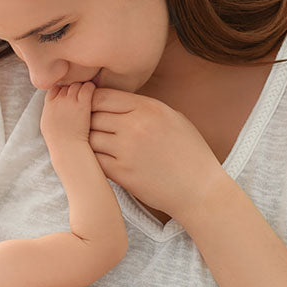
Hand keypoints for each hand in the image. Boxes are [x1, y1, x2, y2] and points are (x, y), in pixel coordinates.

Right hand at [40, 82, 95, 152]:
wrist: (68, 149)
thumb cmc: (59, 143)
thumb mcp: (48, 126)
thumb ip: (49, 113)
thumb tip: (53, 107)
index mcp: (49, 106)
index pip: (54, 89)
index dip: (62, 91)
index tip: (68, 98)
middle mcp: (58, 101)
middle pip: (66, 86)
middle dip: (73, 90)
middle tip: (80, 98)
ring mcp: (70, 101)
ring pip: (77, 84)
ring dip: (82, 88)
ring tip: (88, 96)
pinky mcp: (83, 104)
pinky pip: (88, 87)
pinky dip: (91, 88)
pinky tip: (94, 94)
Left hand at [89, 88, 228, 220]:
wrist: (199, 189)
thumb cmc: (189, 152)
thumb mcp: (172, 118)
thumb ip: (143, 107)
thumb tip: (116, 101)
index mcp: (148, 107)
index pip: (103, 96)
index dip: (92, 101)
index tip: (92, 108)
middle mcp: (135, 125)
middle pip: (91, 115)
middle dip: (87, 120)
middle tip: (88, 127)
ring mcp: (126, 150)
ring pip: (89, 138)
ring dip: (88, 140)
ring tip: (94, 144)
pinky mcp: (121, 173)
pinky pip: (94, 159)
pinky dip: (93, 159)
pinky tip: (99, 160)